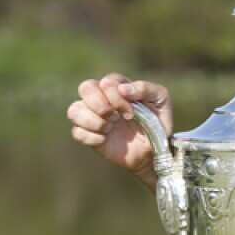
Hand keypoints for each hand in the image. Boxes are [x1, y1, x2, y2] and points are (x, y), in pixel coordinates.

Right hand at [67, 73, 172, 190]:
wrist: (155, 151)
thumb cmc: (158, 122)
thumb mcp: (161, 100)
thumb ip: (145, 89)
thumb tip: (123, 89)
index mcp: (118, 87)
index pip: (107, 82)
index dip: (116, 97)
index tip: (131, 113)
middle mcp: (102, 99)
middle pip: (85, 88)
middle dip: (99, 104)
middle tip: (115, 118)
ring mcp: (93, 117)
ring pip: (74, 110)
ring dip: (92, 120)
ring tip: (109, 128)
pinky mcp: (90, 135)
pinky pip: (76, 132)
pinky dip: (90, 137)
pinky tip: (104, 140)